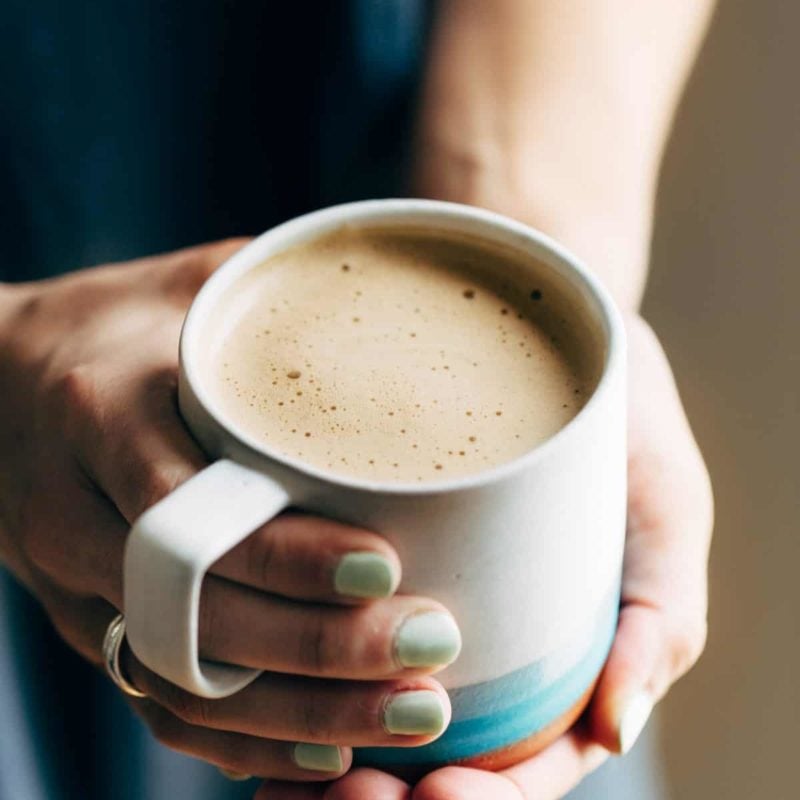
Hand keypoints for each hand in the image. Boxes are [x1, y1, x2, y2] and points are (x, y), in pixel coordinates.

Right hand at [0, 242, 460, 780]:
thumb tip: (400, 294)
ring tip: (408, 710)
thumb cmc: (115, 324)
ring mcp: (75, 584)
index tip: (385, 564)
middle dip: (317, 644)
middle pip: (194, 608)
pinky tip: (325, 743)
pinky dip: (240, 738)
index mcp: (100, 412)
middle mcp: (77, 512)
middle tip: (428, 645)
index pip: (188, 505)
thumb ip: (275, 296)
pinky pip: (154, 702)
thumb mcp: (186, 284)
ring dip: (297, 709)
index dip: (284, 550)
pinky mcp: (89, 621)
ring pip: (179, 677)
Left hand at [256, 313, 712, 798]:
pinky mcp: (365, 567)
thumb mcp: (663, 519)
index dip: (483, 799)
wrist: (564, 352)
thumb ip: (660, 621)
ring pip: (368, 721)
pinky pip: (322, 643)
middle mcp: (482, 657)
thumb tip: (613, 729)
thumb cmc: (623, 439)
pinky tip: (254, 690)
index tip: (439, 787)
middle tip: (355, 793)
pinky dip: (291, 688)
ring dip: (326, 760)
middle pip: (434, 760)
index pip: (522, 767)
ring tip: (289, 774)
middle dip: (390, 796)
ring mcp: (422, 616)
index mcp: (554, 669)